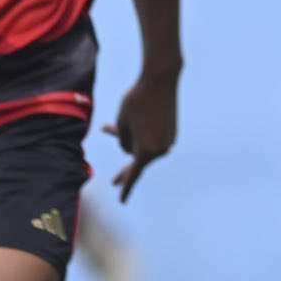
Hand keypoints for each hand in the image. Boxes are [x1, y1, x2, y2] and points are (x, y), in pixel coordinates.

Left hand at [103, 68, 178, 201]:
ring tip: (109, 128)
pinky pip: (151, 138)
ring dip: (129, 141)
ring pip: (143, 146)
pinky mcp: (171, 131)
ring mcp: (168, 141)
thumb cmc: (136, 100)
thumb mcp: (122, 122)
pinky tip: (131, 121)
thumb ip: (123, 141)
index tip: (121, 201)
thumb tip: (130, 151)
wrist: (160, 80)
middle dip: (125, 170)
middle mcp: (160, 149)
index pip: (133, 174)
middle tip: (113, 181)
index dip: (126, 188)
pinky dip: (140, 134)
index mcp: (146, 150)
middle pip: (137, 161)